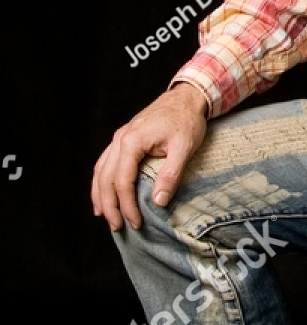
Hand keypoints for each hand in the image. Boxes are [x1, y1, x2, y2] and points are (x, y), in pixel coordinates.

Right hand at [91, 83, 208, 231]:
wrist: (186, 97)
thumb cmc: (187, 120)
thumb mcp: (184, 148)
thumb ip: (170, 174)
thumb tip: (158, 202)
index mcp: (132, 142)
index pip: (122, 181)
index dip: (127, 205)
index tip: (135, 223)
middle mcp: (120, 139)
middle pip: (106, 178)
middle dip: (110, 205)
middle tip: (117, 226)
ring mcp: (119, 138)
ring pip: (101, 171)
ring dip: (101, 195)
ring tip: (104, 216)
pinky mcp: (123, 138)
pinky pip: (105, 162)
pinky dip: (101, 180)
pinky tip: (103, 192)